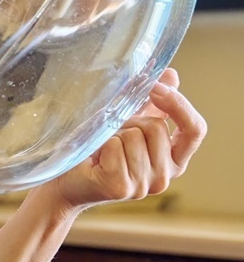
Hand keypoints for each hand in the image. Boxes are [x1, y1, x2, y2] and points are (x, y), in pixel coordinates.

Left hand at [42, 69, 204, 211]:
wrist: (66, 181)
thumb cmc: (97, 151)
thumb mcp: (129, 123)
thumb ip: (153, 103)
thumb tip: (171, 74)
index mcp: (174, 160)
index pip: (195, 130)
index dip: (180, 106)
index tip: (156, 87)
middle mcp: (165, 176)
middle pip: (157, 127)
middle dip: (131, 121)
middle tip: (113, 136)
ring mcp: (144, 185)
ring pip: (135, 136)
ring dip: (113, 134)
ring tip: (103, 149)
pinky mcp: (121, 187)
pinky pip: (116, 146)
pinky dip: (101, 144)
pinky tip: (95, 159)